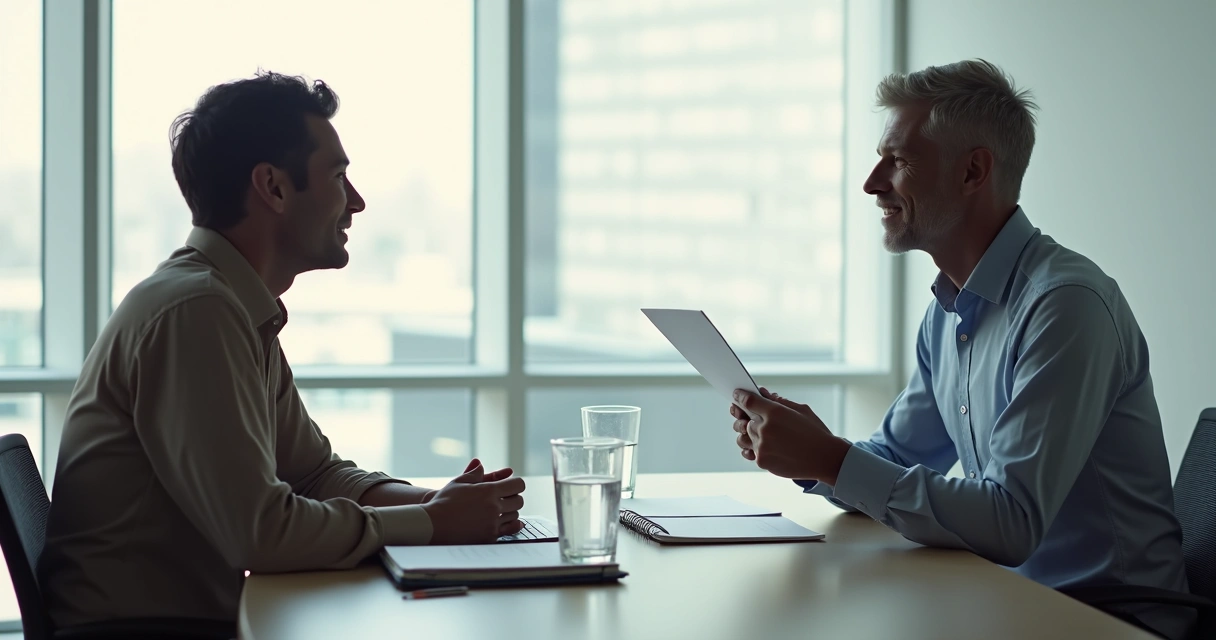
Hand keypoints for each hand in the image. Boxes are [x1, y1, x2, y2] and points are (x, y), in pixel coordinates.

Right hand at [421, 462, 525, 543]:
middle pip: (519, 501)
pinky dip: (513, 526)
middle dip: (514, 498)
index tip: (511, 485)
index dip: (515, 484)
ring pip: (515, 515)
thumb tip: (480, 465)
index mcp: (488, 490)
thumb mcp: (458, 482)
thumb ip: (474, 474)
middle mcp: (494, 507)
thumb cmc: (443, 501)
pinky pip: (510, 530)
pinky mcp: (490, 536)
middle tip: (508, 498)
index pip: (517, 485)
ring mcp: (493, 523)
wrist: (433, 525)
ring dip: (511, 512)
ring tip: (502, 510)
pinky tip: (511, 522)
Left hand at [729, 387, 850, 483]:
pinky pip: (749, 452)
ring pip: (743, 436)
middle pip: (745, 419)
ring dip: (749, 433)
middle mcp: (765, 429)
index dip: (740, 397)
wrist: (825, 459)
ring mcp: (762, 447)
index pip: (748, 401)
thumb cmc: (815, 433)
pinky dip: (753, 448)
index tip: (737, 395)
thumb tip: (762, 393)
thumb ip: (778, 401)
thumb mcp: (801, 410)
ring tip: (760, 433)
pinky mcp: (762, 461)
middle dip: (749, 417)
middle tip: (756, 418)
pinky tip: (760, 445)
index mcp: (775, 412)